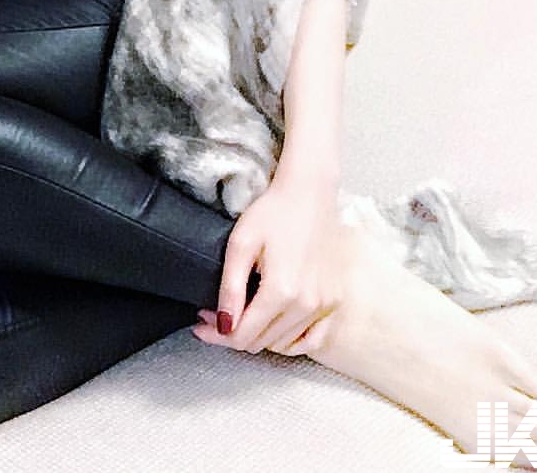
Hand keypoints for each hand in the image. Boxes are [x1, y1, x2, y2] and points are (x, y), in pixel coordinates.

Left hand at [193, 169, 342, 356]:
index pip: (242, 335)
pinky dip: (291, 341)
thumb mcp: (240, 243)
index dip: (216, 334)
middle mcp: (307, 305)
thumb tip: (222, 325)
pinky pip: (312, 341)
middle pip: (260, 342)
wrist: (310, 194)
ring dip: (259, 336)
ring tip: (242, 314)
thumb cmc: (273, 212)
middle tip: (216, 314)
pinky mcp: (336, 301)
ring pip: (282, 344)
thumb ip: (230, 287)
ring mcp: (325, 305)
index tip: (201, 324)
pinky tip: (274, 328)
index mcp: (282, 291)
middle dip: (233, 332)